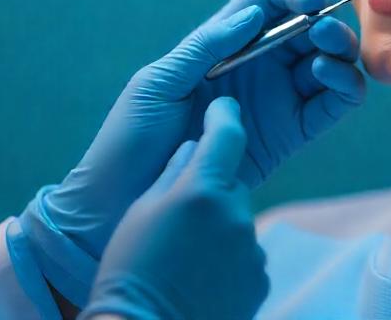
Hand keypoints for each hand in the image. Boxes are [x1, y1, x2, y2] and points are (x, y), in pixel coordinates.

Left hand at [19, 0, 362, 305]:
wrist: (127, 201)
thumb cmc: (131, 136)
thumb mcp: (158, 82)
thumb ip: (206, 46)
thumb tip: (253, 15)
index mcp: (223, 42)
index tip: (308, 3)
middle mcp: (257, 65)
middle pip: (309, 28)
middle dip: (326, 23)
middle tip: (323, 33)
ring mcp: (277, 99)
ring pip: (330, 64)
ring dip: (341, 53)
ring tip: (326, 60)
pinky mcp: (291, 135)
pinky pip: (332, 106)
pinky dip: (345, 87)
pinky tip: (328, 80)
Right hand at [82, 97, 268, 319]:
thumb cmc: (131, 270)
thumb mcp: (142, 212)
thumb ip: (173, 173)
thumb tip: (193, 148)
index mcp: (201, 192)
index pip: (227, 136)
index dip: (224, 118)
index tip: (221, 112)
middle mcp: (235, 215)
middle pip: (231, 185)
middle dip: (212, 191)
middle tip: (179, 219)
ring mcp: (251, 249)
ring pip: (238, 220)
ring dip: (219, 227)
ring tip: (185, 256)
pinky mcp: (259, 279)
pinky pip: (246, 253)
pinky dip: (228, 257)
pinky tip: (201, 275)